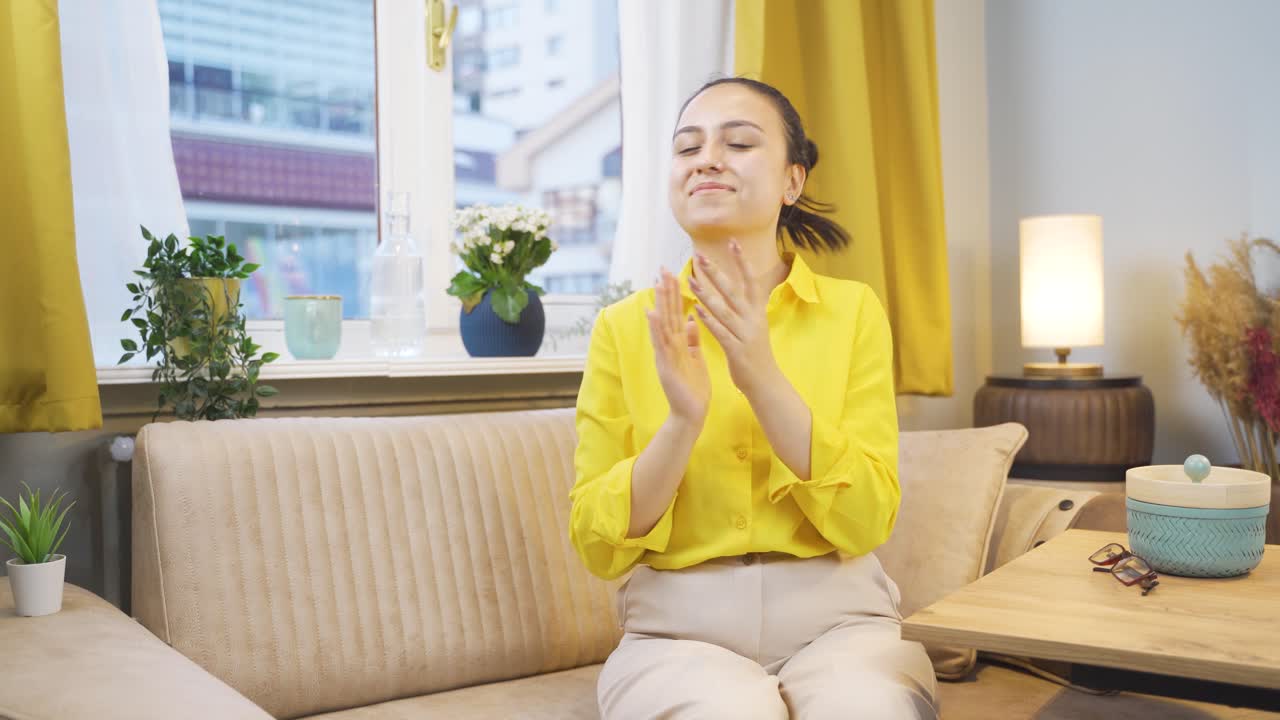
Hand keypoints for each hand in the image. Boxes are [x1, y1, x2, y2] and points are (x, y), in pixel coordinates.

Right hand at [646, 268, 710, 424]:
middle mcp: (668, 346)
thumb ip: (692, 340)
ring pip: (661, 325)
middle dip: (665, 291)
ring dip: (659, 303)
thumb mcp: (695, 358)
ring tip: (657, 283)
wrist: (691, 414)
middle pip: (666, 314)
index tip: (673, 273)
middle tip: (662, 268)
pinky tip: (653, 313)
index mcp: (678, 344)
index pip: (675, 314)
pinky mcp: (665, 366)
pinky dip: (656, 328)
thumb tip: (692, 320)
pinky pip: (660, 344)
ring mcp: (664, 355)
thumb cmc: (693, 388)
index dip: (674, 294)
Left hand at [689, 240, 779, 394]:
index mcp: (757, 312)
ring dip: (707, 294)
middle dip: (716, 273)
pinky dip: (709, 320)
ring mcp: (745, 334)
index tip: (732, 242)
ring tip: (691, 280)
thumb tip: (738, 290)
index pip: (750, 281)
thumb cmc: (756, 353)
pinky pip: (721, 332)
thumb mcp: (755, 326)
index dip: (741, 262)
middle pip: (733, 291)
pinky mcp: (737, 350)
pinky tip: (696, 310)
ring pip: (724, 310)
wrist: (766, 382)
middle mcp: (753, 320)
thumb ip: (747, 309)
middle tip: (700, 256)